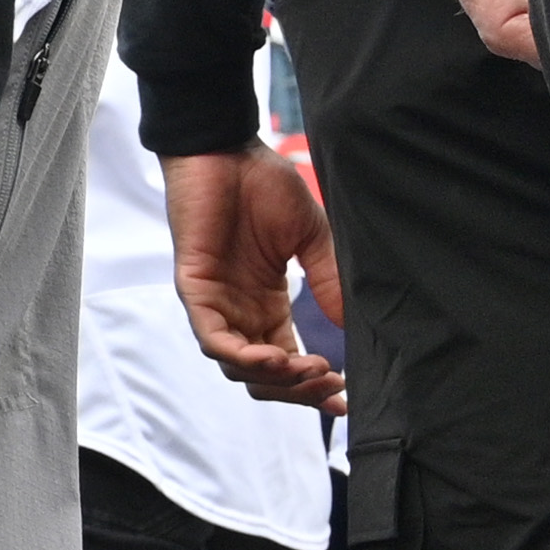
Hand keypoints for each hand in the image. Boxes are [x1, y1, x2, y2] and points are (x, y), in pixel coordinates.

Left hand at [164, 147, 347, 414]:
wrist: (226, 151)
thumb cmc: (263, 186)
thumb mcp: (311, 239)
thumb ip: (329, 281)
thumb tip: (353, 326)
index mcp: (267, 305)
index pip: (288, 362)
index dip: (313, 386)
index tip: (345, 399)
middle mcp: (241, 312)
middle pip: (264, 377)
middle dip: (298, 390)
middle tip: (332, 385)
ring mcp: (216, 304)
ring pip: (239, 367)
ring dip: (276, 377)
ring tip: (311, 370)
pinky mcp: (195, 290)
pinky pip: (213, 339)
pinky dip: (242, 355)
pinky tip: (275, 357)